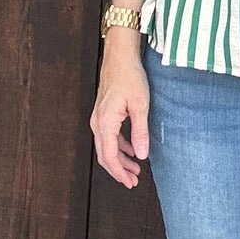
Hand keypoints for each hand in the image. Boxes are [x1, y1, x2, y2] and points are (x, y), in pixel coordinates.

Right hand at [89, 34, 149, 187]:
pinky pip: (109, 136)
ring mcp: (99, 118)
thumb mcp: (140, 105)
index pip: (109, 156)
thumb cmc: (130, 77)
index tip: (130, 182)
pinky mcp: (104, 113)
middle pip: (105, 155)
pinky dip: (120, 147)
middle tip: (133, 182)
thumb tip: (141, 156)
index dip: (120, 172)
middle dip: (119, 171)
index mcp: (105, 123)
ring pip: (107, 147)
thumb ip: (140, 132)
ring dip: (120, 160)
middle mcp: (98, 123)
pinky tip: (132, 150)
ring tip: (135, 170)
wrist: (120, 56)